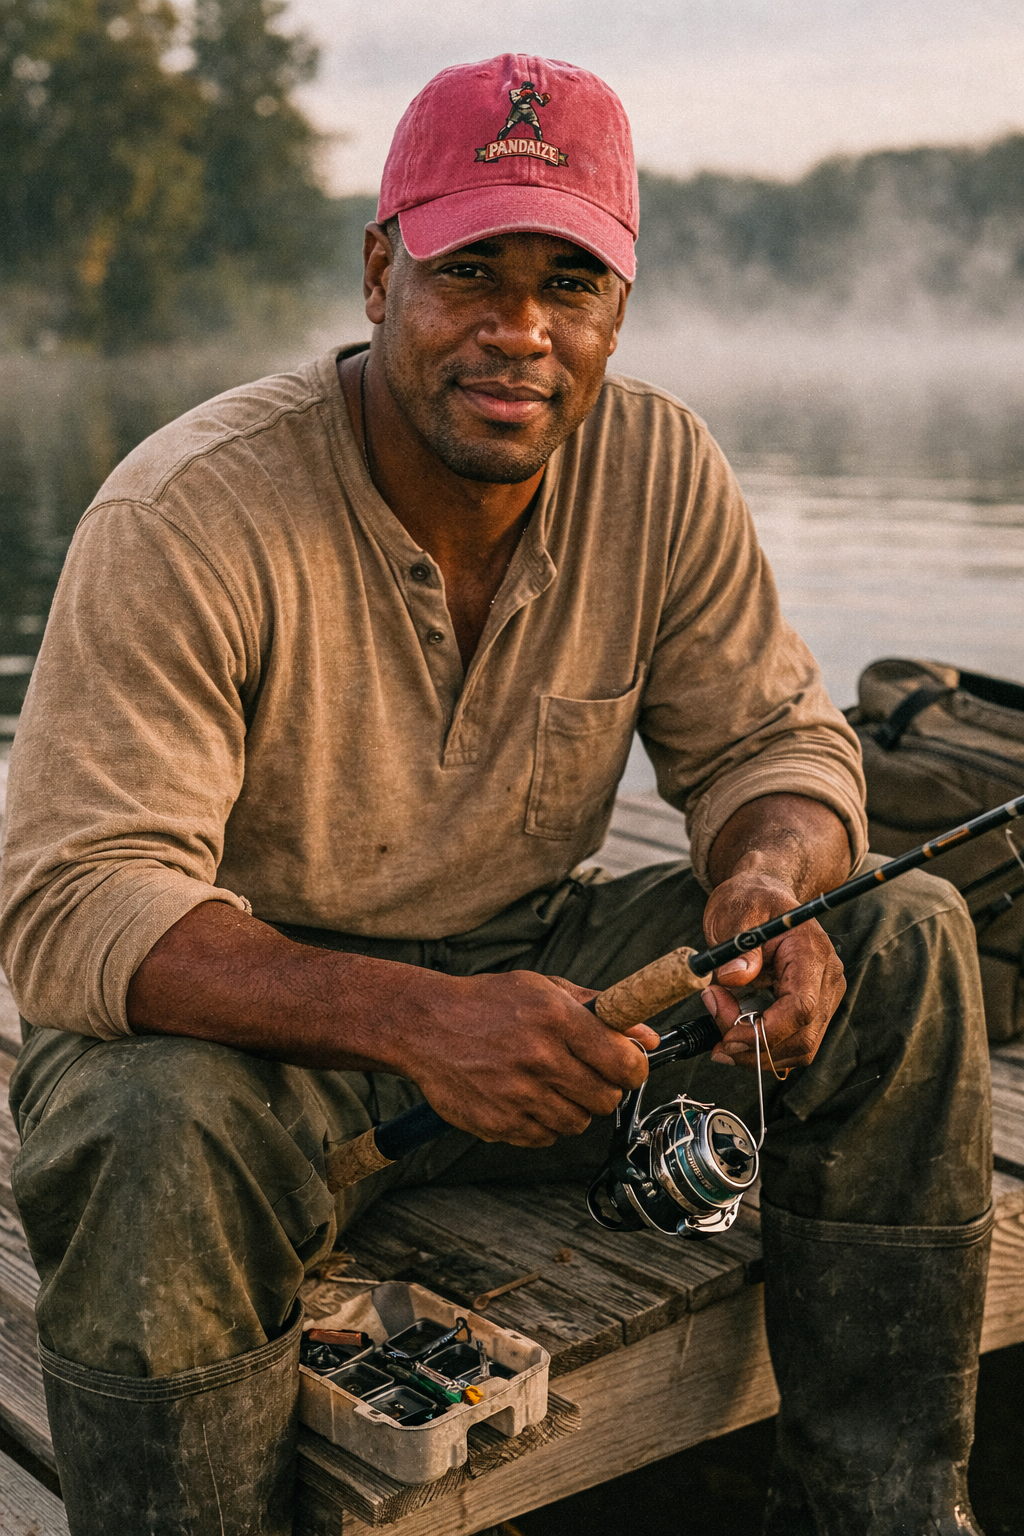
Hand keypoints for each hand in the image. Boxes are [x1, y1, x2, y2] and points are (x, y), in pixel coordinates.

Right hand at [394, 970, 659, 1147]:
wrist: (425, 1026)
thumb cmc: (489, 1003)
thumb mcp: (544, 989)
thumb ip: (600, 1011)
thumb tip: (647, 1036)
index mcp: (556, 1019)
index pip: (624, 1063)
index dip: (633, 1068)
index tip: (627, 1065)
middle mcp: (540, 1058)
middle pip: (606, 1099)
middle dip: (604, 1088)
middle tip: (586, 1074)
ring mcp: (518, 1095)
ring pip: (577, 1123)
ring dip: (572, 1107)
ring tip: (549, 1084)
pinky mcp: (499, 1123)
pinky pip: (544, 1137)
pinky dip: (543, 1123)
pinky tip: (526, 1098)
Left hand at [701, 870, 845, 1072]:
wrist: (762, 896)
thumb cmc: (749, 901)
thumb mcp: (735, 913)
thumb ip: (737, 947)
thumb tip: (734, 978)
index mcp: (811, 953)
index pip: (801, 1008)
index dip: (765, 1032)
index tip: (727, 1037)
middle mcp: (826, 979)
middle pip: (803, 1038)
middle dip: (756, 1046)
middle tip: (716, 1034)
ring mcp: (823, 996)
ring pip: (799, 1048)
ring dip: (757, 1051)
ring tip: (721, 1023)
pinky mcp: (812, 1008)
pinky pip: (791, 1042)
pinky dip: (762, 1046)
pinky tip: (733, 1030)